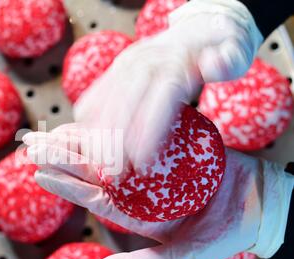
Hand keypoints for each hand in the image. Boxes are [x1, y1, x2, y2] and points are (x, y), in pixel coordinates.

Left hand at [23, 127, 293, 258]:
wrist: (257, 205)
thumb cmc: (223, 235)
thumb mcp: (184, 257)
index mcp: (134, 212)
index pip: (91, 197)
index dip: (64, 185)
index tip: (38, 170)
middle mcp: (136, 188)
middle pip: (91, 171)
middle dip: (61, 157)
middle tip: (31, 144)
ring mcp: (149, 167)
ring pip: (107, 149)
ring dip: (79, 139)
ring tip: (52, 129)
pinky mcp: (166, 147)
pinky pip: (135, 132)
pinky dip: (115, 124)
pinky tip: (95, 117)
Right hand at [73, 0, 262, 170]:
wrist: (198, 28)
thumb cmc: (218, 51)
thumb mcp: (232, 55)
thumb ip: (225, 62)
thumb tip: (213, 63)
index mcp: (175, 64)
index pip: (158, 100)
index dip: (147, 133)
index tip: (141, 164)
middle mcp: (145, 62)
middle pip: (125, 102)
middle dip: (115, 140)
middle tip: (112, 172)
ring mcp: (128, 63)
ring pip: (106, 98)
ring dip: (97, 131)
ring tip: (95, 161)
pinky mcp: (118, 66)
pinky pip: (97, 90)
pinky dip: (88, 114)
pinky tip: (84, 136)